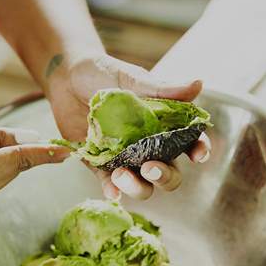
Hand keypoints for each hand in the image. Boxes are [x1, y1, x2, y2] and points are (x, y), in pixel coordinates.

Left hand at [46, 54, 210, 199]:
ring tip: (122, 175)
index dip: (198, 150)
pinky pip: (110, 184)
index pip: (189, 142)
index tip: (198, 154)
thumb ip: (164, 89)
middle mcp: (149, 147)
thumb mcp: (133, 78)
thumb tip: (198, 84)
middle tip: (151, 168)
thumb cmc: (104, 73)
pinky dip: (113, 191)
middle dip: (165, 177)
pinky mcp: (100, 164)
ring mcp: (126, 158)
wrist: (66, 77)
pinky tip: (112, 193)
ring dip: (138, 188)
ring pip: (143, 186)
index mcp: (164, 125)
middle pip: (169, 174)